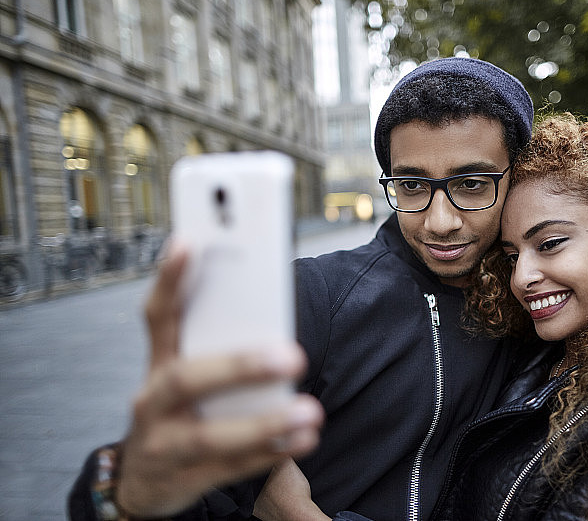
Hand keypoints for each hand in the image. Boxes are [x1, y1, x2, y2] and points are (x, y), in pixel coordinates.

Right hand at [115, 244, 324, 517]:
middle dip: (238, 365)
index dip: (170, 281)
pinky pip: (230, 468)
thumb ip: (216, 344)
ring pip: (209, 435)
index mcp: (158, 363)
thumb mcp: (186, 372)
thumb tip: (269, 312)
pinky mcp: (184, 480)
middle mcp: (152, 401)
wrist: (142, 480)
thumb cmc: (177, 410)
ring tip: (309, 412)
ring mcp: (164, 444)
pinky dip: (268, 454)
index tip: (187, 242)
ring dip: (263, 422)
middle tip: (293, 356)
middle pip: (185, 378)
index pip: (158, 317)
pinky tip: (302, 439)